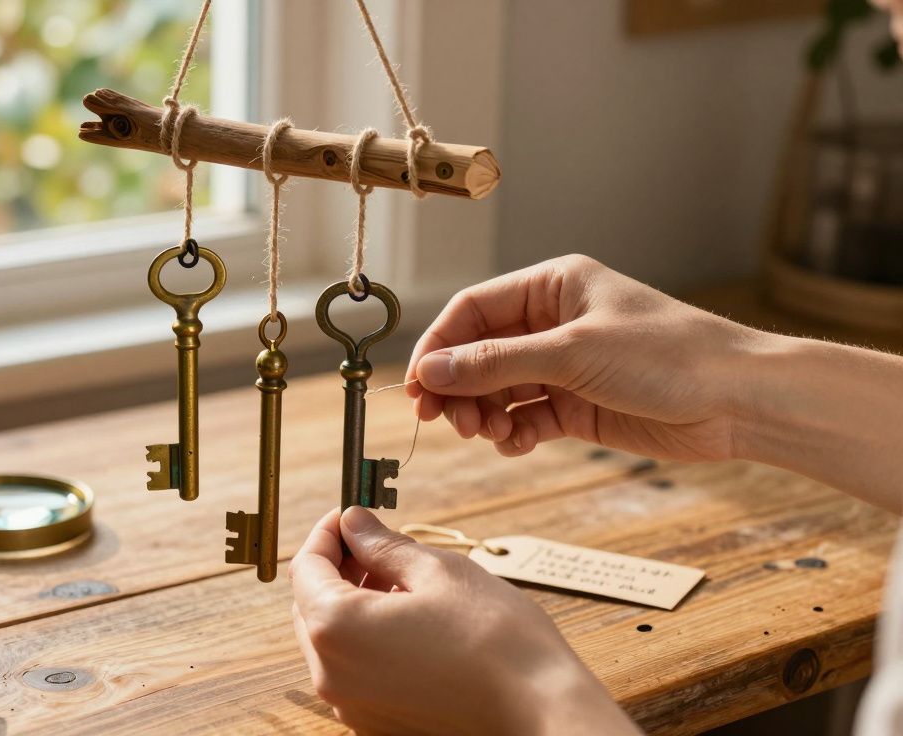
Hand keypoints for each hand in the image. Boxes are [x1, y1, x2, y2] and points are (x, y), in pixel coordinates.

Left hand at [289, 507, 639, 735]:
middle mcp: (331, 674)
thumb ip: (382, 545)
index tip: (351, 514)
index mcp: (335, 629)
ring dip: (353, 602)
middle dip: (337, 567)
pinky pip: (354, 670)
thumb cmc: (493, 638)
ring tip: (401, 579)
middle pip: (311, 605)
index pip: (305, 567)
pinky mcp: (375, 723)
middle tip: (376, 542)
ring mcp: (351, 705)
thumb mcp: (436, 570)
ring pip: (332, 639)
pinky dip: (367, 638)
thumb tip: (354, 523)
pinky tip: (409, 619)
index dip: (327, 532)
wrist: (538, 709)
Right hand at [405, 254, 764, 461]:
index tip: (416, 386)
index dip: (438, 347)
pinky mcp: (578, 406)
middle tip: (444, 421)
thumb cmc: (669, 355)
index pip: (471, 311)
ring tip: (489, 435)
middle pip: (477, 353)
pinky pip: (525, 418)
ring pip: (497, 390)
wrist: (738, 401)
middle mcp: (552, 323)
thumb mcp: (573, 352)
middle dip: (457, 387)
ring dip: (484, 414)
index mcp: (551, 287)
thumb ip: (495, 363)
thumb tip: (429, 373)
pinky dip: (514, 434)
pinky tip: (518, 445)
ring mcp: (564, 367)